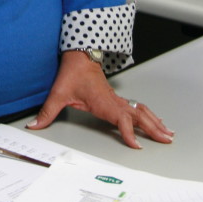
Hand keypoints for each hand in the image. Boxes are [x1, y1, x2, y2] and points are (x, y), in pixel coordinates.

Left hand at [26, 50, 174, 148]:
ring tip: (168, 134)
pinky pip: (137, 107)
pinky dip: (149, 115)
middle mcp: (114, 101)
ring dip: (155, 122)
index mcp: (104, 102)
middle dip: (154, 129)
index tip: (137, 146)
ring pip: (141, 111)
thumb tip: (34, 125)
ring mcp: (117, 99)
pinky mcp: (117, 98)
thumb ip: (47, 112)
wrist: (79, 55)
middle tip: (167, 141)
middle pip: (139, 116)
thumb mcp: (58, 94)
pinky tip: (156, 120)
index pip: (121, 120)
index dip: (130, 133)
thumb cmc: (72, 73)